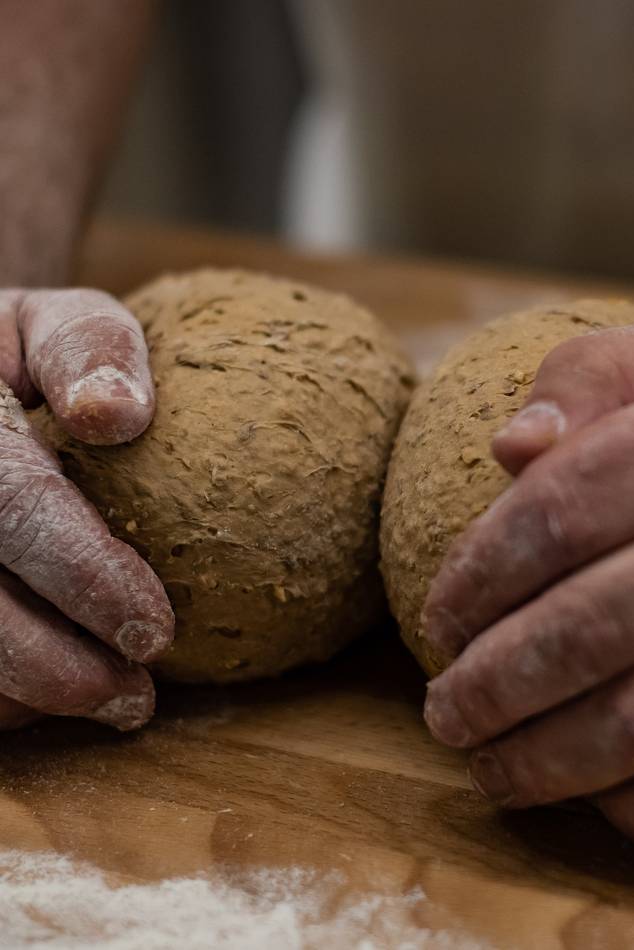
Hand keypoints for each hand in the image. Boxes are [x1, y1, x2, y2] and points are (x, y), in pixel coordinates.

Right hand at [0, 288, 172, 731]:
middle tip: (136, 697)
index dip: (82, 574)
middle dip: (52, 664)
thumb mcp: (50, 324)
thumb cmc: (14, 356)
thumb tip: (118, 414)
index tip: (154, 631)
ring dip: (24, 693)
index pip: (10, 503)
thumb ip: (87, 349)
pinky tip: (48, 696)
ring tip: (114, 704)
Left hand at [421, 313, 633, 843]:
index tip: (440, 615)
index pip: (564, 510)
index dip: (478, 573)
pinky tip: (585, 790)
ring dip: (542, 760)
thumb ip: (594, 378)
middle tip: (443, 708)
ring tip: (485, 762)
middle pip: (593, 629)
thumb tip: (506, 451)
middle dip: (491, 685)